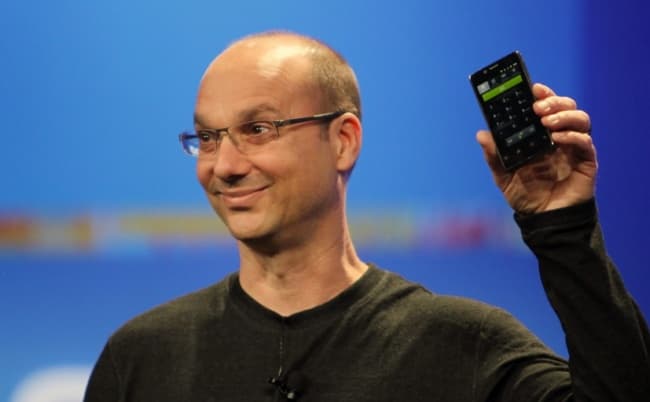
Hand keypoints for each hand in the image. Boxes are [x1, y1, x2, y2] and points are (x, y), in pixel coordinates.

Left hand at [476, 83, 597, 214]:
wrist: (542, 220)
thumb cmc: (525, 195)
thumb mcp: (503, 175)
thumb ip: (493, 155)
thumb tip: (481, 134)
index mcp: (540, 135)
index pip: (545, 106)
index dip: (542, 94)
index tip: (532, 87)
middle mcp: (560, 136)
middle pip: (566, 106)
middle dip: (553, 101)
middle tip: (537, 108)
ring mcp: (574, 147)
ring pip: (580, 118)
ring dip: (564, 114)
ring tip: (546, 122)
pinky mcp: (586, 162)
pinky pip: (585, 141)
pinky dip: (573, 135)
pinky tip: (558, 138)